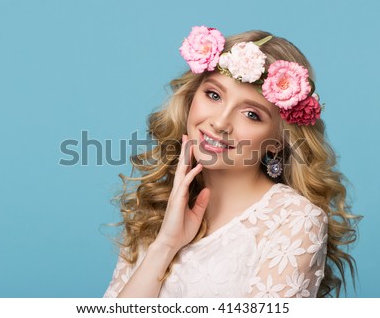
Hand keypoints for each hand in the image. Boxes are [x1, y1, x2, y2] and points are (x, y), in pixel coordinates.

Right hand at [154, 134, 210, 252]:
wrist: (171, 242)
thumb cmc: (182, 230)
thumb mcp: (197, 215)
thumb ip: (201, 202)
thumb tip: (208, 190)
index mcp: (182, 193)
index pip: (185, 172)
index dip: (188, 159)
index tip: (192, 146)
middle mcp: (178, 190)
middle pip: (181, 166)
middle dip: (185, 151)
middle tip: (187, 136)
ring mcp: (176, 194)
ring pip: (181, 171)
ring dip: (186, 157)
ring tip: (189, 143)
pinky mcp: (177, 200)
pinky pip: (185, 183)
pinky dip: (191, 174)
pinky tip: (198, 166)